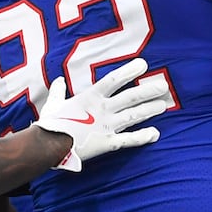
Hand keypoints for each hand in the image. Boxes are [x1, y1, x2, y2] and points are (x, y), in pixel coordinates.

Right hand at [35, 58, 171, 170]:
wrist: (47, 147)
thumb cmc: (49, 125)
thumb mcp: (52, 104)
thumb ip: (58, 91)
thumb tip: (58, 80)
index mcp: (90, 97)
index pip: (113, 80)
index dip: (129, 71)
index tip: (143, 64)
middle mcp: (102, 110)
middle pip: (130, 97)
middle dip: (148, 91)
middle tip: (163, 86)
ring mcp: (106, 126)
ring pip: (133, 116)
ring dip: (150, 110)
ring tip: (163, 105)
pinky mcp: (107, 143)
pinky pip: (128, 140)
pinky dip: (142, 137)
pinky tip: (155, 134)